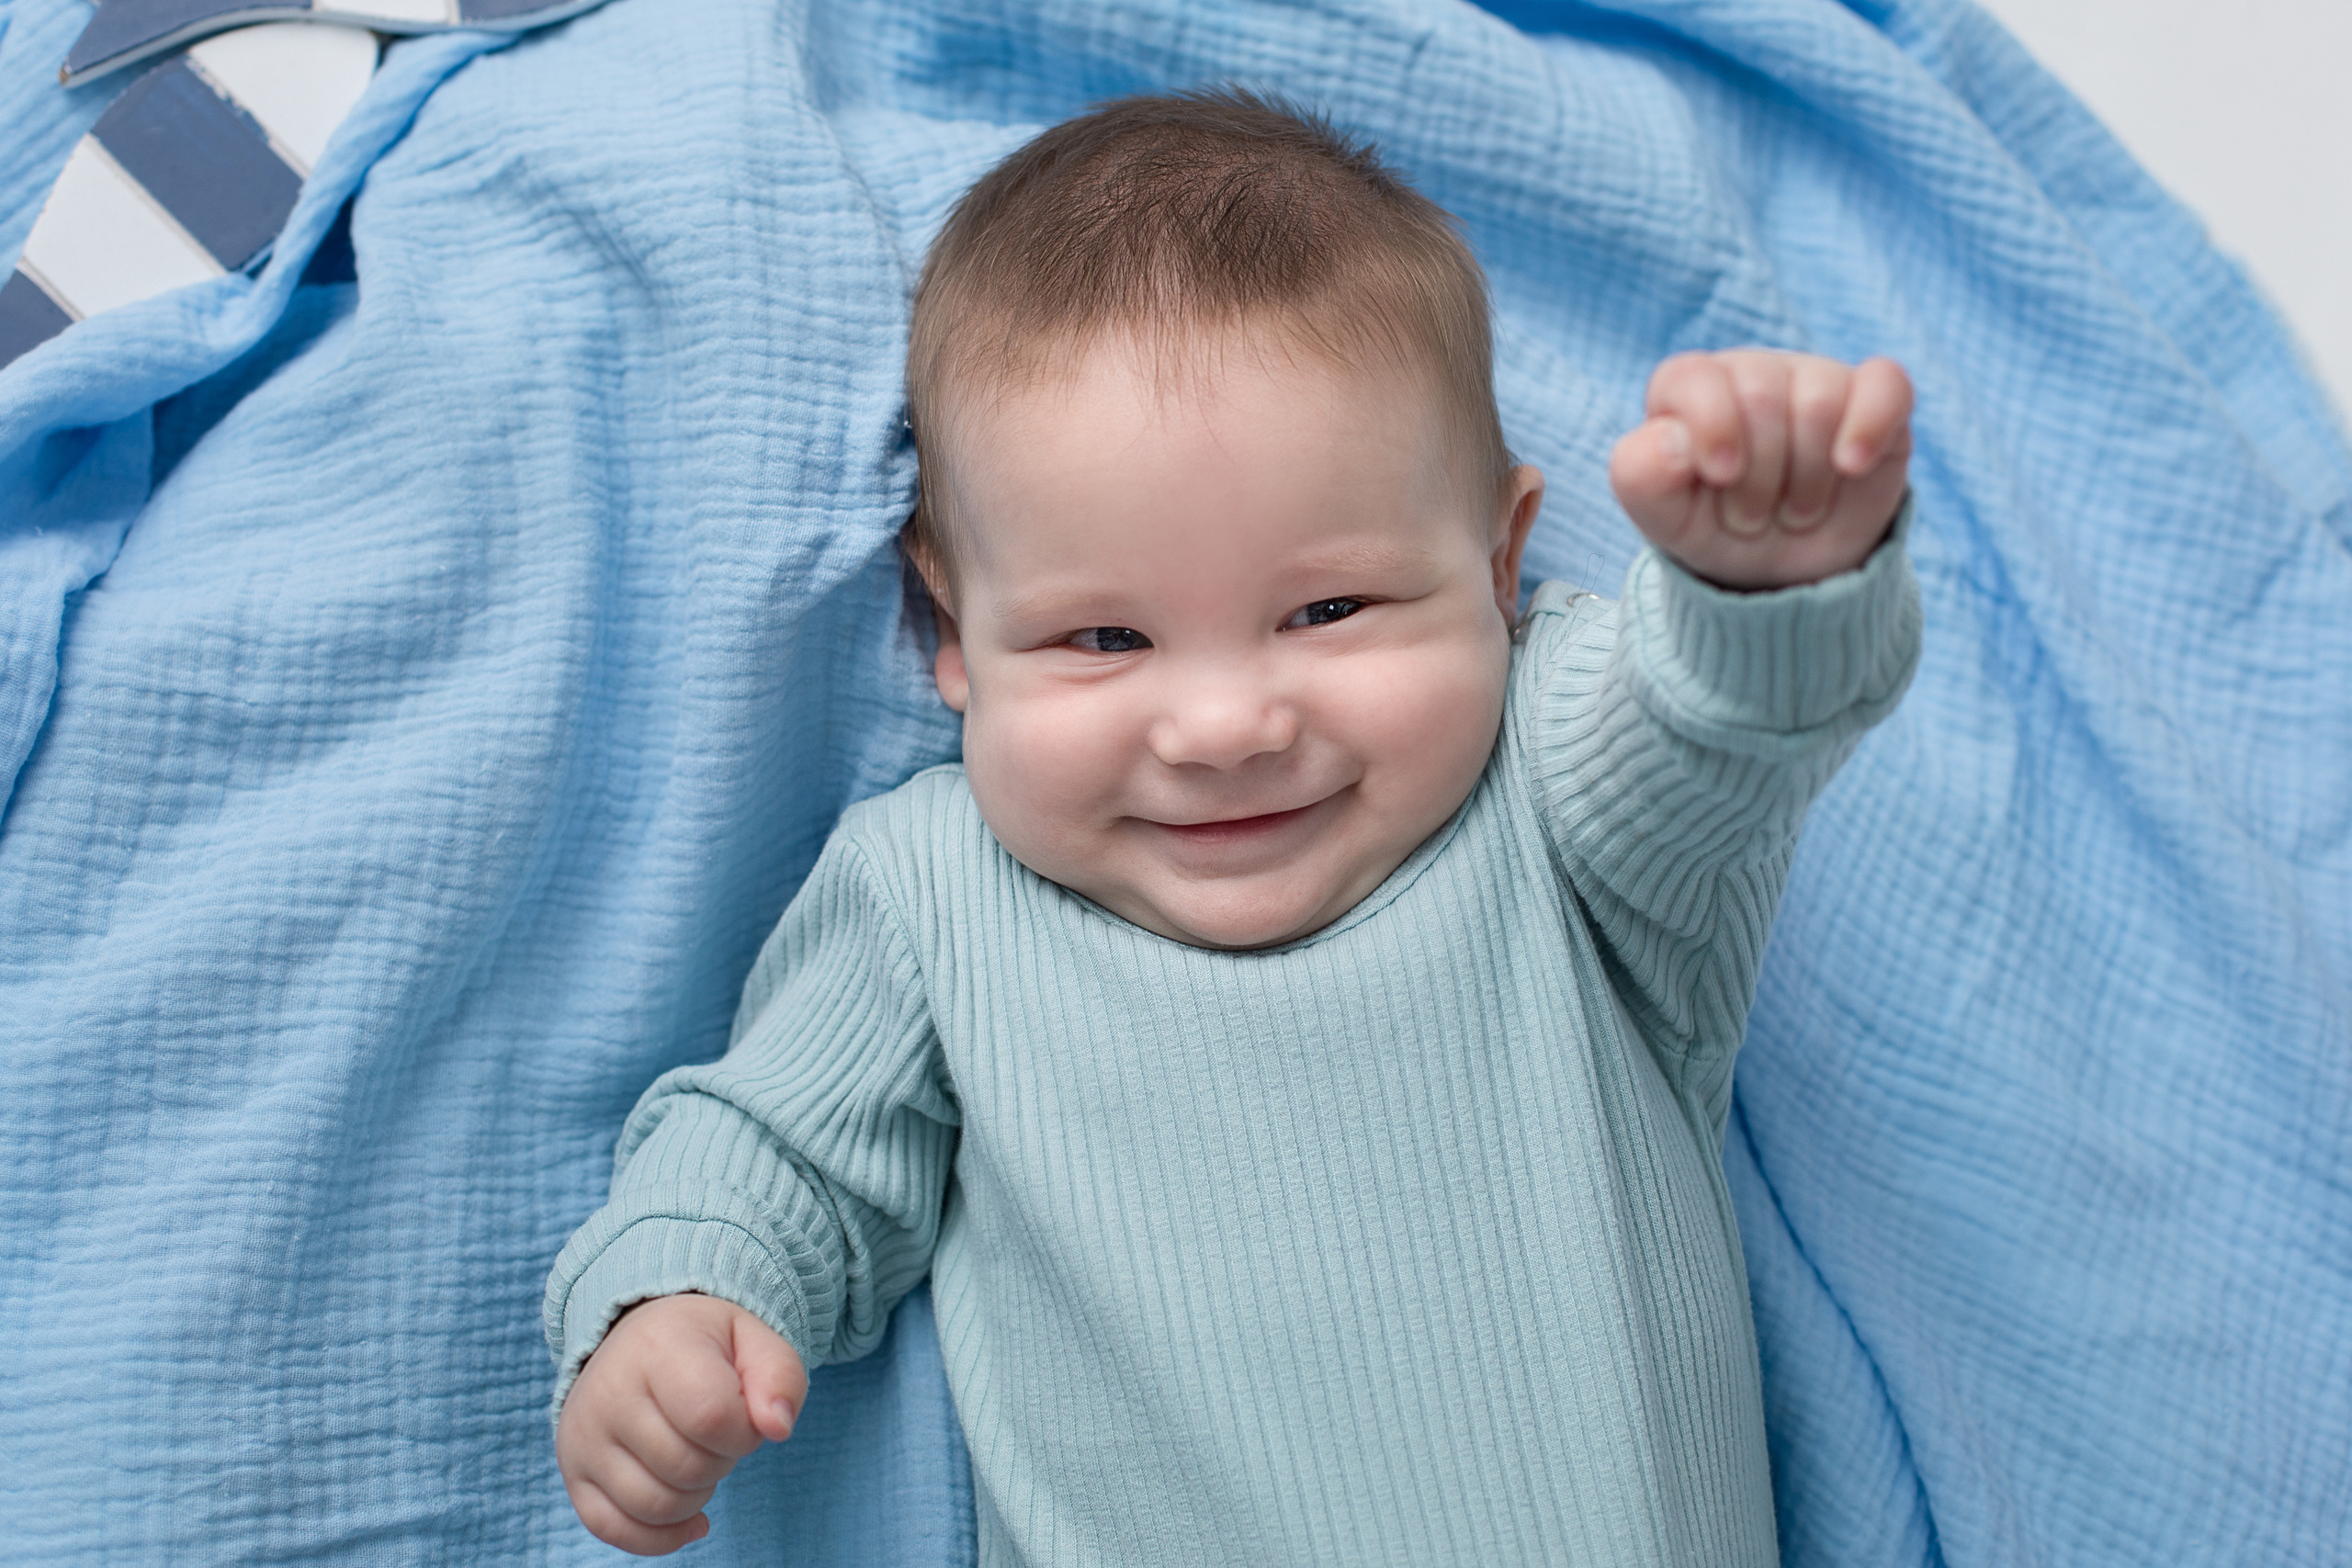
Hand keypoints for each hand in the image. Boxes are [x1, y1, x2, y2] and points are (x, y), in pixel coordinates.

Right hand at [555, 1293, 808, 1555]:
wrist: (639, 1340)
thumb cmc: (705, 1345)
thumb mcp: (753, 1339)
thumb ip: (780, 1377)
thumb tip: (778, 1428)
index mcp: (657, 1348)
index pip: (711, 1417)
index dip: (743, 1431)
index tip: (743, 1412)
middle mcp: (608, 1393)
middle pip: (686, 1468)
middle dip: (722, 1461)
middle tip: (718, 1433)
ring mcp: (583, 1438)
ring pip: (655, 1506)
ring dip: (696, 1497)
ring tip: (696, 1457)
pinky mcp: (574, 1475)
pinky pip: (615, 1530)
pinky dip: (662, 1535)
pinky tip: (689, 1514)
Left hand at [1609, 350, 1912, 590]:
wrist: (1781, 569)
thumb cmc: (1714, 528)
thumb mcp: (1662, 517)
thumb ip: (1641, 474)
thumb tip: (1671, 438)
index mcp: (1689, 388)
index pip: (1692, 378)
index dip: (1711, 428)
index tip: (1721, 478)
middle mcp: (1752, 372)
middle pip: (1760, 395)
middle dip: (1757, 477)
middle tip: (1750, 517)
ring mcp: (1816, 379)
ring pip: (1819, 401)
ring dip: (1806, 479)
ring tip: (1794, 511)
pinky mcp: (1875, 400)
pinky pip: (1886, 385)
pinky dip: (1869, 427)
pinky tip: (1851, 466)